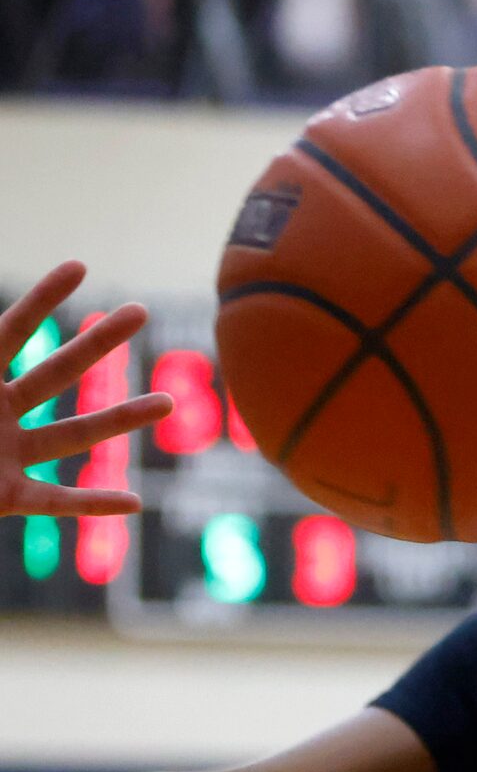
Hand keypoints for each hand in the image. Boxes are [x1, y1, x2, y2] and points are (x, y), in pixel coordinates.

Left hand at [1, 263, 172, 516]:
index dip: (42, 298)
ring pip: (72, 435)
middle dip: (99, 342)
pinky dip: (94, 505)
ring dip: (120, 419)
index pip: (10, 331)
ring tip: (166, 403)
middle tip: (138, 312)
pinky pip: (58, 502)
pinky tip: (133, 503)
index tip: (78, 266)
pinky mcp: (7, 496)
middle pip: (56, 372)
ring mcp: (6, 454)